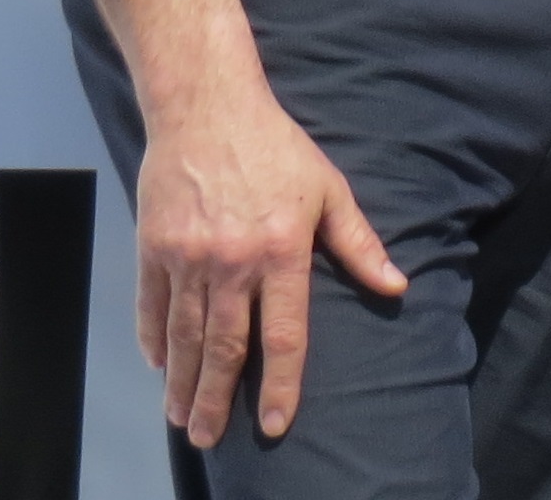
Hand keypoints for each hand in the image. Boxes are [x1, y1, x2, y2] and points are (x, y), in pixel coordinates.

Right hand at [89, 0, 407, 446]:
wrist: (208, 110)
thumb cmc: (278, 150)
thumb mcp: (330, 191)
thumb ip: (359, 244)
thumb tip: (397, 285)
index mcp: (282, 252)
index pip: (285, 333)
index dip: (282, 383)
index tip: (277, 422)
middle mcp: (232, 263)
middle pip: (224, 347)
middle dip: (218, 399)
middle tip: (209, 438)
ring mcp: (187, 259)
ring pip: (184, 336)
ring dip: (183, 382)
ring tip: (183, 417)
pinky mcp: (153, 249)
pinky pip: (152, 308)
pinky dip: (155, 340)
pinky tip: (161, 367)